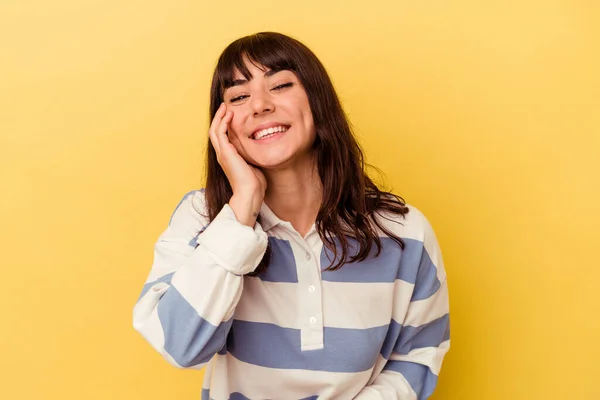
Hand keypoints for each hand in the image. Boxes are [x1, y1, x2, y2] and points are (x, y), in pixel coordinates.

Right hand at [209, 103, 266, 224]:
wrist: (250, 193)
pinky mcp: (225, 152)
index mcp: (228, 157)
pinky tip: (229, 115)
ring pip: (214, 130)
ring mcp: (222, 153)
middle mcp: (222, 154)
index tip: (231, 115)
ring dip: (219, 117)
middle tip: (225, 107)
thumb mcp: (254, 165)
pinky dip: (223, 122)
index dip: (224, 125)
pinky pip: (220, 133)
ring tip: (225, 107)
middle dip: (219, 118)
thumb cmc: (254, 184)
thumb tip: (261, 150)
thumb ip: (253, 156)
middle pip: (215, 132)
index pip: (222, 137)